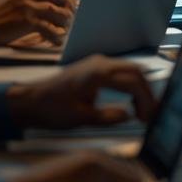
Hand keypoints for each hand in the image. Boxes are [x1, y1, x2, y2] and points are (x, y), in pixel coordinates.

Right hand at [0, 0, 73, 46]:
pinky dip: (55, 36)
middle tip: (70, 14)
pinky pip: (49, 29)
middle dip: (64, 6)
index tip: (62, 1)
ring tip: (67, 28)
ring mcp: (29, 7)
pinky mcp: (28, 22)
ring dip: (63, 20)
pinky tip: (58, 41)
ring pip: (55, 11)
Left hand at [6, 54, 156, 129]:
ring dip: (140, 90)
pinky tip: (131, 103)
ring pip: (130, 71)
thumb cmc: (51, 109)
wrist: (31, 101)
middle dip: (147, 94)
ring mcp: (98, 63)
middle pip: (136, 72)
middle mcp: (100, 63)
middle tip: (150, 116)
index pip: (133, 81)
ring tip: (142, 112)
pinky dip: (131, 86)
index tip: (149, 117)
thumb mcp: (80, 118)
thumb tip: (129, 116)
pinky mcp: (95, 68)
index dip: (146, 100)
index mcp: (97, 73)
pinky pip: (121, 72)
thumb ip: (107, 117)